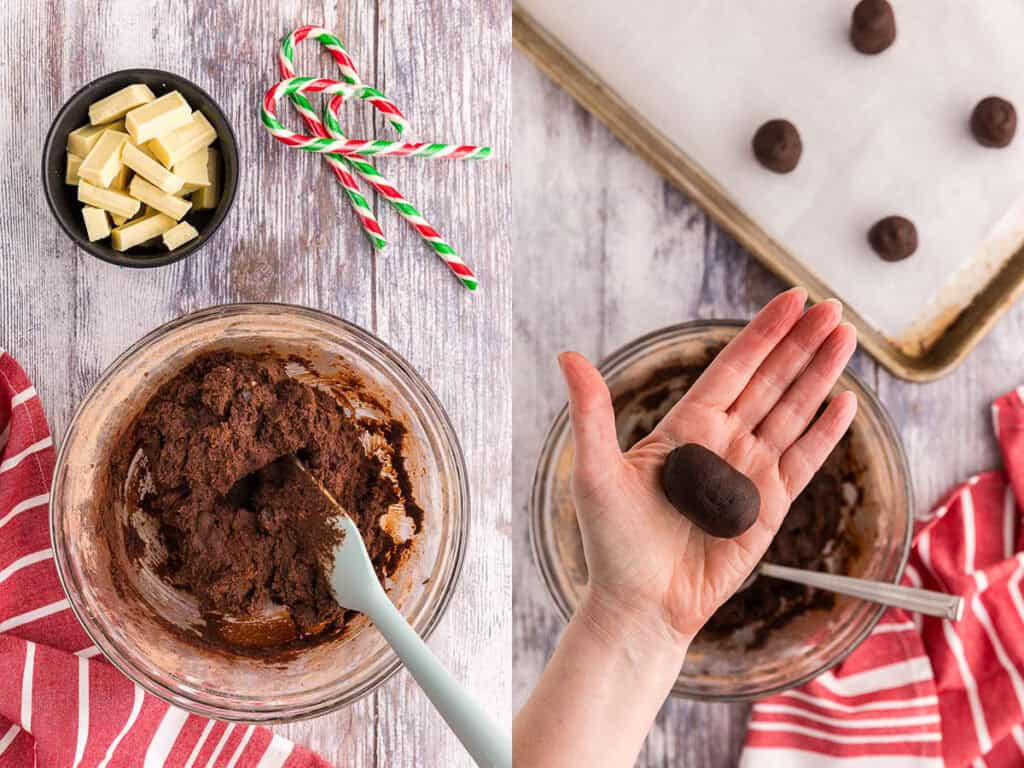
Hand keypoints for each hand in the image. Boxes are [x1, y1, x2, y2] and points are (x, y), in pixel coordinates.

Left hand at [560, 288, 856, 643]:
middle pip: (770, 381)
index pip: (732, 368)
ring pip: (793, 412)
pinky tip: (846, 401)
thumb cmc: (611, 543)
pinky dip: (825, 431)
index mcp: (685, 427)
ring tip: (845, 338)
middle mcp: (721, 442)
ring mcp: (748, 472)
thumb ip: (591, 411)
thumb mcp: (595, 471)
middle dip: (801, 344)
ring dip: (820, 375)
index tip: (791, 299)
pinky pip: (804, 460)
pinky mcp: (769, 506)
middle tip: (831, 307)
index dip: (763, 334)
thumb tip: (567, 355)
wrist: (640, 605)